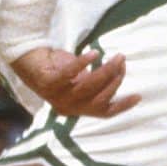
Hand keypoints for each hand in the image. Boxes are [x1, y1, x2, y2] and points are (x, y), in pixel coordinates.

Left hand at [10, 46, 137, 119]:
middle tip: (122, 61)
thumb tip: (116, 71)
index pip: (104, 112)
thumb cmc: (57, 70)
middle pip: (100, 98)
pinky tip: (94, 53)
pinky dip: (83, 63)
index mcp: (79, 108)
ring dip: (105, 70)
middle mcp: (70, 107)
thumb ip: (94, 81)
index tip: (138, 95)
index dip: (122, 106)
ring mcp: (58, 96)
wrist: (28, 61)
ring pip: (88, 86)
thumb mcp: (79, 79)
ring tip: (116, 56)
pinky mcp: (49, 83)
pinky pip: (69, 74)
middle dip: (115, 80)